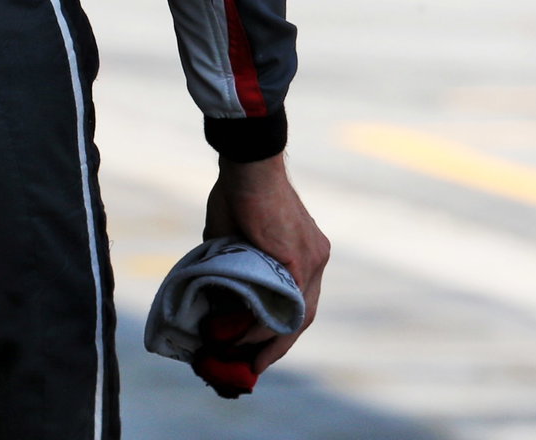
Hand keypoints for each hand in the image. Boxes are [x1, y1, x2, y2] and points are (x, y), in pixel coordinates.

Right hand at [204, 154, 329, 372]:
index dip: (279, 332)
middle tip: (251, 368)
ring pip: (296, 315)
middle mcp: (317, 258)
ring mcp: (313, 258)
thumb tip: (217, 309)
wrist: (247, 165)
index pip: (298, 304)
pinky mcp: (300, 258)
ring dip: (268, 341)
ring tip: (241, 358)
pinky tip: (241, 335)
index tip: (256, 352)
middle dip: (277, 347)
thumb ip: (234, 275)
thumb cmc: (239, 196)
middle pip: (302, 316)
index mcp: (307, 253)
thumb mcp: (236, 245)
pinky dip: (263, 323)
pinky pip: (285, 303)